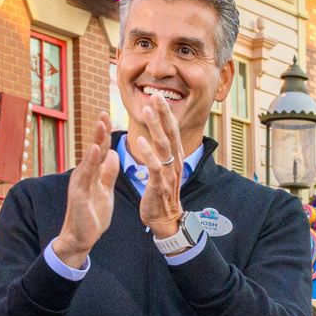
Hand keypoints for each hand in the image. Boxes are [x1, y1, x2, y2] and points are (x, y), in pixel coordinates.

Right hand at [48, 123, 119, 269]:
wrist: (81, 238)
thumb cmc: (92, 215)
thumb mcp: (105, 191)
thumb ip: (108, 173)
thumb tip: (113, 153)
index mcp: (91, 174)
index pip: (100, 150)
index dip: (105, 134)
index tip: (109, 116)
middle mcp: (83, 175)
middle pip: (94, 149)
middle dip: (100, 131)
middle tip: (105, 112)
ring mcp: (80, 184)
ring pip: (90, 158)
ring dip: (96, 140)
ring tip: (101, 124)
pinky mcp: (78, 194)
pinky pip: (86, 175)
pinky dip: (91, 161)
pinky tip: (96, 149)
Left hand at [129, 98, 186, 240]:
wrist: (165, 220)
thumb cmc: (161, 194)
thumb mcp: (165, 170)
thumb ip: (162, 153)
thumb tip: (159, 136)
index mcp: (175, 158)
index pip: (172, 131)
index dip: (166, 114)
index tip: (159, 97)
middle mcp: (174, 163)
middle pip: (171, 133)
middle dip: (163, 114)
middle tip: (156, 95)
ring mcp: (168, 174)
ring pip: (163, 146)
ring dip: (155, 127)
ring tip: (147, 111)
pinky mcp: (159, 185)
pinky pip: (155, 166)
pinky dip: (148, 152)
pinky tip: (140, 140)